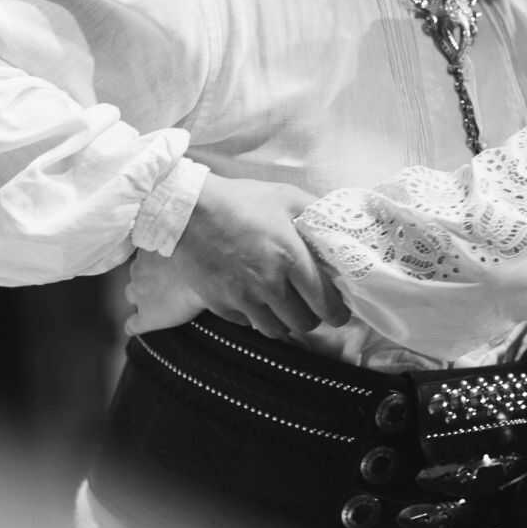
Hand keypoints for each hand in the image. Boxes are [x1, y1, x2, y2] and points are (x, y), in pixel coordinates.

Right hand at [128, 173, 348, 340]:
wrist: (186, 210)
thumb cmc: (239, 200)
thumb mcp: (285, 196)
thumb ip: (315, 212)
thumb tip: (339, 226)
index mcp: (291, 258)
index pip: (325, 303)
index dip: (337, 313)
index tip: (340, 314)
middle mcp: (269, 284)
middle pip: (303, 324)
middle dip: (312, 317)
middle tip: (311, 306)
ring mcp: (242, 298)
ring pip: (276, 330)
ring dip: (284, 322)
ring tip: (284, 307)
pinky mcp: (220, 305)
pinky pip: (247, 323)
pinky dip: (255, 316)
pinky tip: (255, 298)